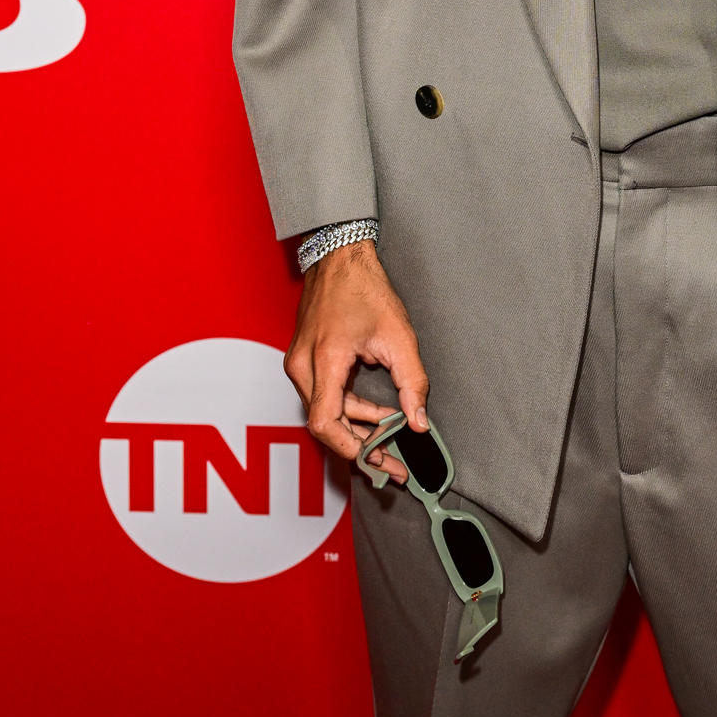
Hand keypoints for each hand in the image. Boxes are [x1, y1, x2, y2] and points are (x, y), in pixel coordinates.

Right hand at [284, 239, 428, 486]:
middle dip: (360, 444)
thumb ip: (412, 382)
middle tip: (392, 459)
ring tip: (392, 428)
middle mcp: (302, 366)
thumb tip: (419, 423)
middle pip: (325, 424)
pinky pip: (322, 395)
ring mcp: (298, 362)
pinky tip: (375, 410)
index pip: (326, 424)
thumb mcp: (399, 335)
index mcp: (323, 360)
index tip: (382, 462)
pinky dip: (348, 408)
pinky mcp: (303, 359)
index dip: (353, 450)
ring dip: (357, 425)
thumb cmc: (366, 288)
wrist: (340, 255)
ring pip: (324, 411)